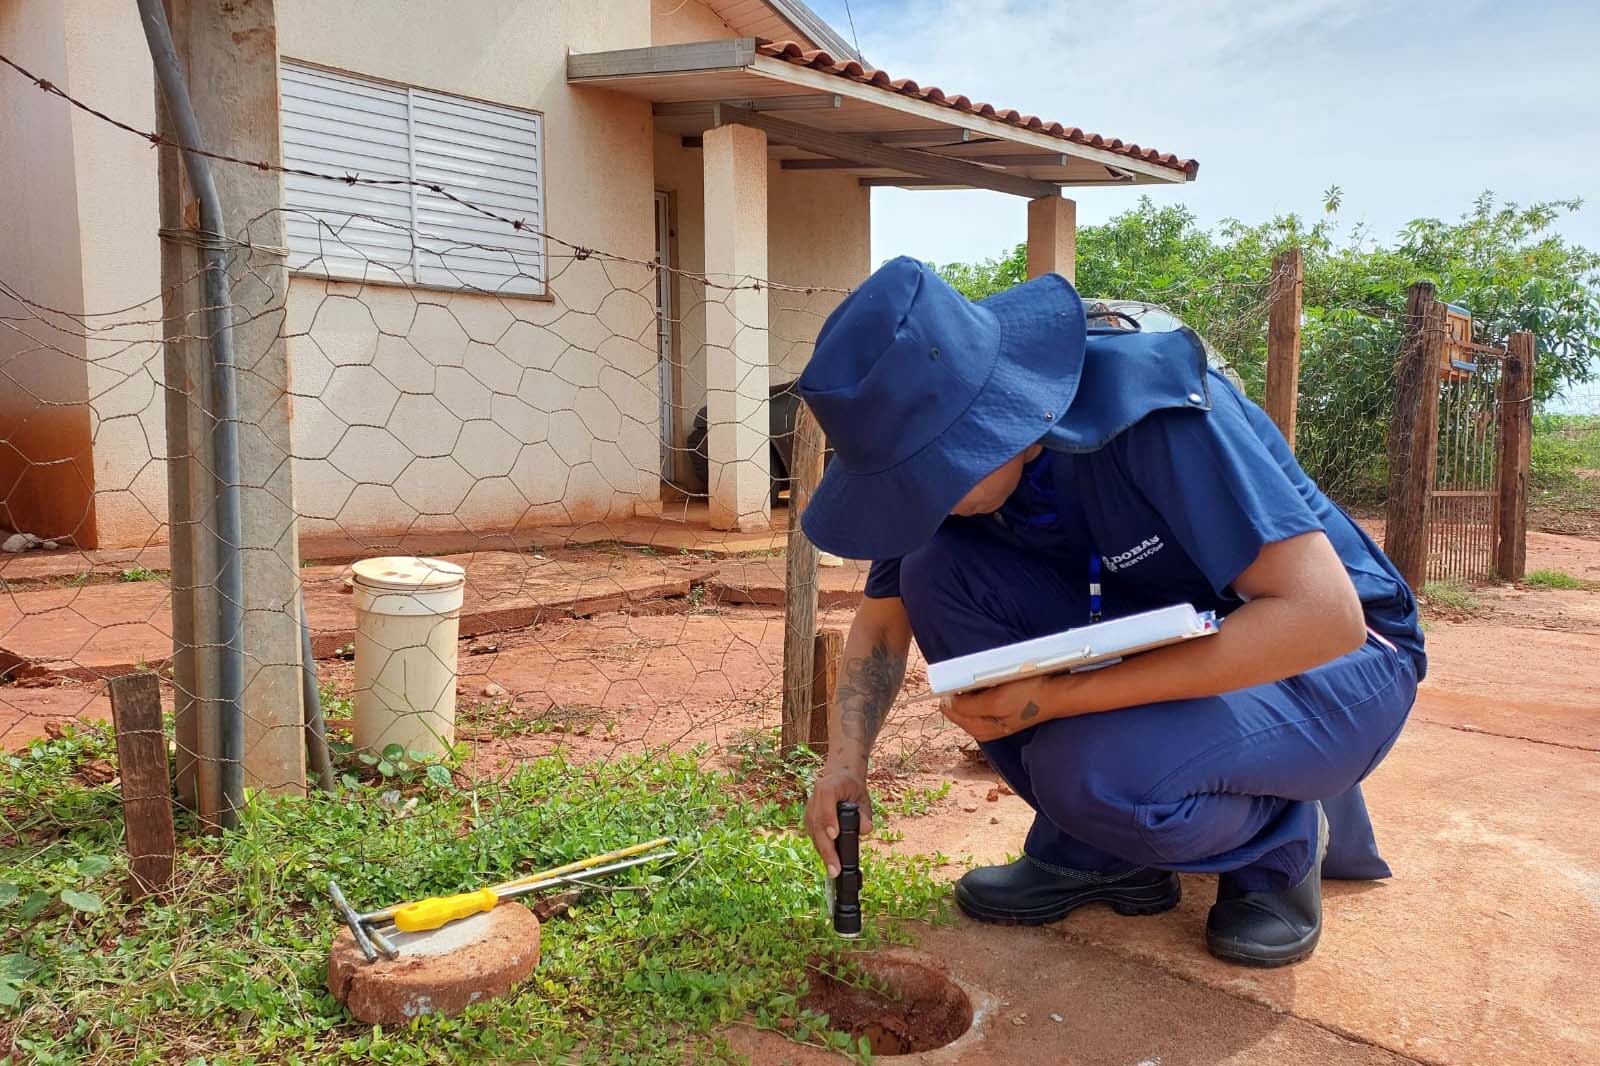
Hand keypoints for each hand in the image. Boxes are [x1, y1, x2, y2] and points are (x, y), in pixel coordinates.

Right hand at [805, 763, 873, 877]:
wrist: (839, 778)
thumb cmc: (853, 789)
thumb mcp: (864, 798)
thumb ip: (865, 813)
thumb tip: (865, 829)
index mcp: (830, 786)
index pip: (827, 799)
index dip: (829, 818)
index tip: (834, 835)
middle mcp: (815, 796)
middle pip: (818, 822)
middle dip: (826, 847)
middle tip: (835, 868)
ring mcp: (809, 808)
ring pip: (813, 832)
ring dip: (823, 851)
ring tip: (833, 870)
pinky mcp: (808, 818)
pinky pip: (813, 834)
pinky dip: (821, 848)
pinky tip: (829, 861)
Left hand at [942, 676, 1054, 741]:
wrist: (1054, 694)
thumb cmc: (1027, 696)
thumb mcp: (995, 702)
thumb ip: (968, 706)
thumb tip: (947, 703)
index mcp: (980, 729)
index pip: (950, 710)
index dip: (952, 693)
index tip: (961, 680)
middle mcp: (982, 728)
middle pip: (957, 707)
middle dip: (962, 692)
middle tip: (977, 679)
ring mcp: (990, 720)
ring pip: (967, 701)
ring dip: (971, 688)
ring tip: (988, 681)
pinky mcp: (998, 711)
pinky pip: (979, 698)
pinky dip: (980, 689)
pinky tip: (992, 682)